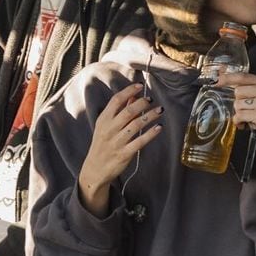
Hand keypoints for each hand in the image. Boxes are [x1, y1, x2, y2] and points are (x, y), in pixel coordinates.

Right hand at [78, 85, 162, 215]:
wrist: (95, 169)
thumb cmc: (102, 144)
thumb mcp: (106, 126)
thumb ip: (119, 111)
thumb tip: (133, 97)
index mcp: (104, 120)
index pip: (116, 100)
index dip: (129, 91)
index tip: (140, 86)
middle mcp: (109, 129)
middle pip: (128, 111)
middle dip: (142, 103)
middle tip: (152, 100)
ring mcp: (117, 142)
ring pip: (136, 125)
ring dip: (150, 116)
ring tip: (160, 110)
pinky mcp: (125, 154)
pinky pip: (140, 141)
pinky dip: (151, 134)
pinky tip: (159, 127)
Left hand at [221, 70, 255, 133]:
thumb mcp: (255, 91)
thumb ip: (240, 83)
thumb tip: (220, 73)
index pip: (243, 77)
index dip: (228, 78)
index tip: (216, 80)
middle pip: (238, 91)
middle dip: (238, 101)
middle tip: (247, 107)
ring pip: (237, 104)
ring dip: (239, 112)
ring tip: (248, 115)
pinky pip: (239, 116)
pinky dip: (239, 121)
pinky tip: (246, 122)